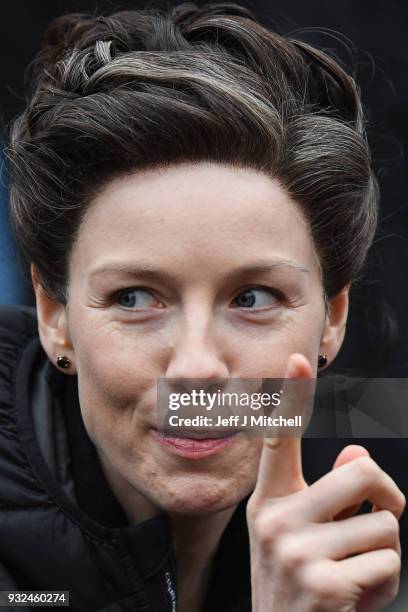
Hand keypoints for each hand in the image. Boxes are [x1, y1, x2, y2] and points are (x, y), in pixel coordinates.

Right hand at [246, 353, 405, 611]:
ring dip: (383, 552)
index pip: (279, 440)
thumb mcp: (302, 537)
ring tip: (353, 574)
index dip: (291, 396)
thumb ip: (329, 494)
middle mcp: (276, 520)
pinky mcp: (325, 584)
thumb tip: (357, 455)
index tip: (298, 360)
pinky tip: (355, 598)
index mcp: (269, 502)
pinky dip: (385, 583)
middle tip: (380, 517)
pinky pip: (389, 563)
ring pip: (384, 525)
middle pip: (362, 473)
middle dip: (388, 498)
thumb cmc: (298, 589)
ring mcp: (297, 552)